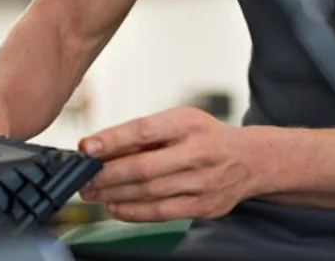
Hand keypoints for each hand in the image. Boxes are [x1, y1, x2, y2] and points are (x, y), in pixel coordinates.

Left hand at [77, 107, 261, 222]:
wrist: (251, 160)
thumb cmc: (207, 138)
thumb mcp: (181, 122)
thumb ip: (145, 135)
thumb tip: (101, 147)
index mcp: (189, 123)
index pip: (144, 130)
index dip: (112, 140)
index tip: (87, 147)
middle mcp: (199, 151)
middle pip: (144, 167)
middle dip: (107, 174)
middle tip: (83, 178)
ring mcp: (203, 182)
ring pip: (149, 192)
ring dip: (114, 194)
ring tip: (92, 193)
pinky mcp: (204, 206)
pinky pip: (162, 212)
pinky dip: (133, 211)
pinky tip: (114, 207)